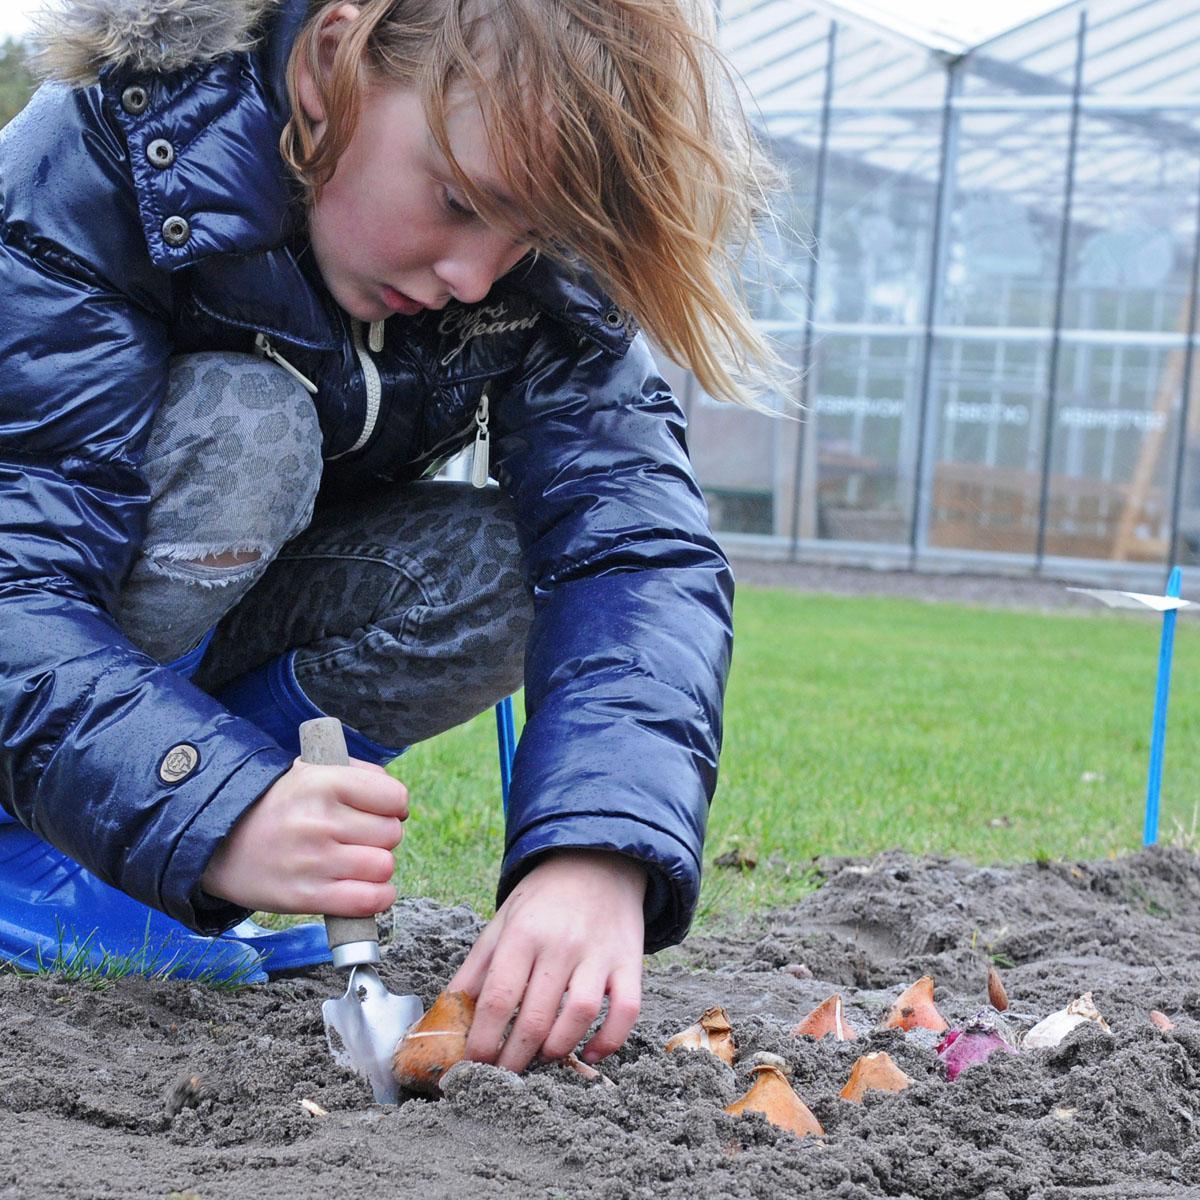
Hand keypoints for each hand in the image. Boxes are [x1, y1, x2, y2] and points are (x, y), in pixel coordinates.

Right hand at [201, 757, 407, 915]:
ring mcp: (313, 861)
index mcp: (323, 783)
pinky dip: (378, 897)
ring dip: (377, 867)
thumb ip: (359, 774)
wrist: (219, 841)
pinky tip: (367, 888)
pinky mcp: (305, 897)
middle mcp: (319, 821)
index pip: (394, 798)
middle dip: (383, 837)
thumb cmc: (277, 804)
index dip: (394, 806)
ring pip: (384, 866)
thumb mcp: (310, 770)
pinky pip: (368, 900)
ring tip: (358, 862)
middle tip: (360, 838)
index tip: (381, 811)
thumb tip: (399, 801)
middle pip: (391, 834)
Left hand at [449, 849, 646, 1072]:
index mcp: (523, 934)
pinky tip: (589, 1053)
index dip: (483, 1040)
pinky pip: (626, 1011)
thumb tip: (446, 1015)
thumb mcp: (503, 921)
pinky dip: (609, 1041)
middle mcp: (561, 944)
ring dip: (556, 1049)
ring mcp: (599, 954)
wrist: (598, 861)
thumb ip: (476, 968)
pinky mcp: (630, 962)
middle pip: (535, 1017)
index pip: (498, 998)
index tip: (474, 1066)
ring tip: (540, 1058)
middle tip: (503, 1077)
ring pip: (579, 1016)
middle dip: (514, 1058)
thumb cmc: (543, 899)